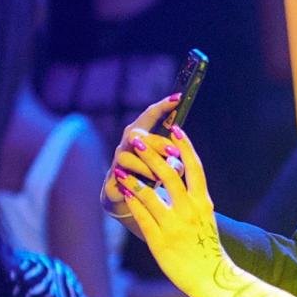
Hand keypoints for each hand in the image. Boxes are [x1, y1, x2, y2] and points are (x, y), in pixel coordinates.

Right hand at [101, 94, 187, 237]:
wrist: (129, 199)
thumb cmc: (150, 176)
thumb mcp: (166, 165)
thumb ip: (175, 158)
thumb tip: (182, 160)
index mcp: (143, 135)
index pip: (150, 115)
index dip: (163, 106)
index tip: (178, 97)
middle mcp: (128, 144)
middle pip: (137, 134)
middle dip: (156, 143)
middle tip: (174, 154)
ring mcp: (118, 160)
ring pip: (127, 155)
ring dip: (146, 165)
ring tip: (160, 177)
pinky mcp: (113, 178)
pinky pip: (121, 176)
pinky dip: (135, 181)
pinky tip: (146, 186)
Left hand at [114, 128, 228, 296]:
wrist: (209, 276)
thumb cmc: (206, 246)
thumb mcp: (205, 218)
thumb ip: (195, 198)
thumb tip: (183, 176)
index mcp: (203, 203)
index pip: (195, 168)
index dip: (185, 147)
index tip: (176, 129)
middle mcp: (189, 211)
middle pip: (169, 174)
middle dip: (151, 154)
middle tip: (138, 139)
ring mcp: (174, 226)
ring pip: (150, 193)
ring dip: (133, 177)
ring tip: (121, 165)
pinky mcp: (159, 240)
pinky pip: (142, 215)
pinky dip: (132, 200)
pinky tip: (124, 189)